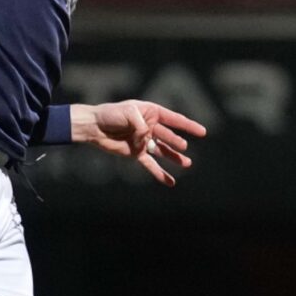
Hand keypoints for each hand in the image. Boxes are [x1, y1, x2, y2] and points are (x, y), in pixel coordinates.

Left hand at [74, 100, 206, 187]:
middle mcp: (150, 126)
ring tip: (187, 164)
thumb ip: (141, 125)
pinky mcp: (136, 153)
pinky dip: (160, 173)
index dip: (189, 126)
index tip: (203, 132)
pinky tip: (170, 182)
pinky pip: (151, 164)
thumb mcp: (128, 113)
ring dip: (174, 157)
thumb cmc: (110, 114)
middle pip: (169, 136)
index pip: (174, 119)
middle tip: (183, 147)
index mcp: (151, 112)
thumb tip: (147, 141)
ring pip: (163, 151)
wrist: (93, 126)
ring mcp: (144, 141)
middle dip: (176, 142)